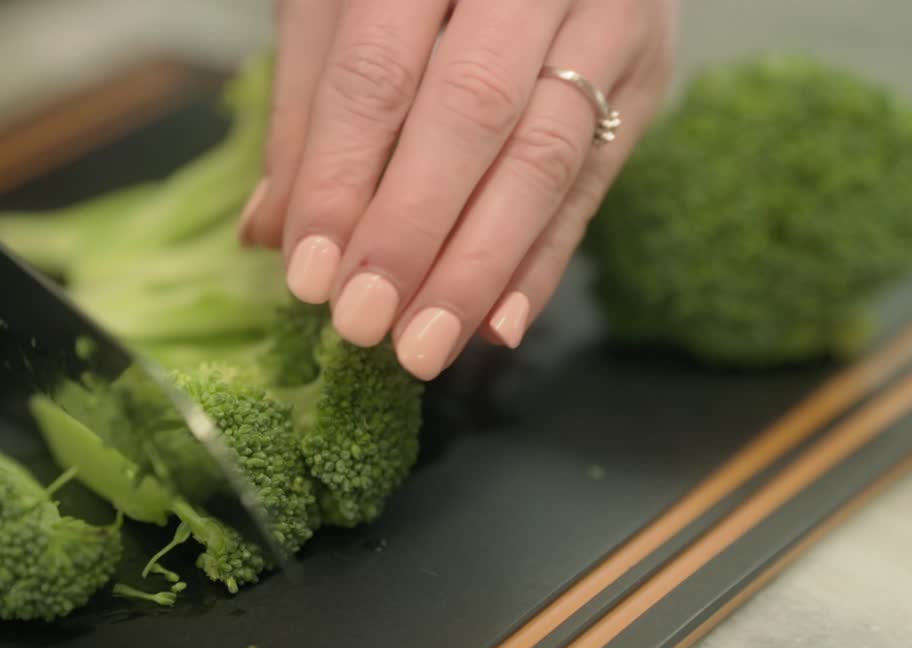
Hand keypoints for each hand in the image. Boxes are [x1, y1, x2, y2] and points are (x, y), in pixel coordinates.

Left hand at [240, 0, 676, 379]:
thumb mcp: (339, 2)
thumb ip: (307, 105)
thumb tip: (273, 232)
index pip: (378, 70)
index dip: (340, 177)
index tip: (311, 272)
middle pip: (473, 110)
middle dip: (413, 230)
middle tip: (366, 321)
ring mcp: (606, 17)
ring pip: (546, 154)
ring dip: (480, 265)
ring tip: (425, 343)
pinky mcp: (645, 71)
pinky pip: (594, 180)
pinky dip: (542, 260)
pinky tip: (497, 323)